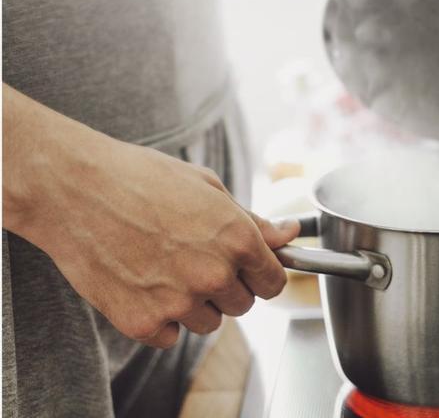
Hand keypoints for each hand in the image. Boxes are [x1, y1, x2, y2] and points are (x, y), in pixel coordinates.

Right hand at [3, 86, 295, 347]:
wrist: (72, 189)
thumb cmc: (139, 179)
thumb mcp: (207, 188)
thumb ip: (253, 220)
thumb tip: (289, 235)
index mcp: (237, 239)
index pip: (274, 282)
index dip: (262, 275)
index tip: (249, 270)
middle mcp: (214, 274)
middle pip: (243, 305)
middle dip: (227, 287)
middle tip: (194, 259)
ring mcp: (178, 302)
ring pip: (208, 323)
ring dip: (194, 304)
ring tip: (163, 266)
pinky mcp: (143, 322)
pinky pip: (171, 336)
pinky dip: (159, 319)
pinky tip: (142, 283)